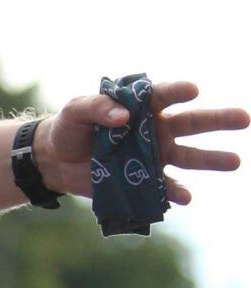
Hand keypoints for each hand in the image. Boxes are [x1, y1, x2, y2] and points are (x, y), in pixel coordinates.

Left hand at [34, 84, 247, 206]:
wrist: (56, 160)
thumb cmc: (70, 127)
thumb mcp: (76, 111)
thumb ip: (97, 108)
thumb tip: (122, 117)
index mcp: (143, 106)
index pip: (165, 95)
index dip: (179, 91)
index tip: (193, 90)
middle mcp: (156, 130)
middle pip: (192, 123)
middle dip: (218, 121)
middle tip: (245, 119)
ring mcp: (153, 157)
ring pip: (188, 158)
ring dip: (211, 160)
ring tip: (235, 161)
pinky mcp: (143, 182)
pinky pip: (164, 188)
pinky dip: (174, 193)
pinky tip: (185, 197)